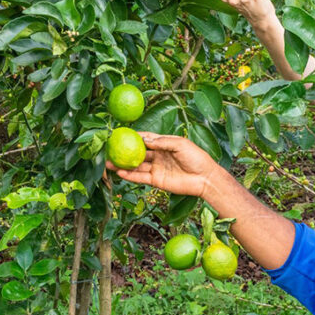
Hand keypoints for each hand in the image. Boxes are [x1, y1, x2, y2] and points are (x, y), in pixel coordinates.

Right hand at [107, 133, 221, 198]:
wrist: (205, 178)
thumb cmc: (196, 158)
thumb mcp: (180, 144)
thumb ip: (162, 142)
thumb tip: (145, 139)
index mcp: (164, 144)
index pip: (146, 139)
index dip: (134, 136)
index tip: (121, 134)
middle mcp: (158, 156)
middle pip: (137, 153)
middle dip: (124, 151)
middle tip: (110, 149)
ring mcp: (156, 168)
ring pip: (136, 166)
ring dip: (123, 165)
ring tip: (109, 163)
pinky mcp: (156, 180)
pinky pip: (140, 178)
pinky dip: (130, 176)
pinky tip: (120, 172)